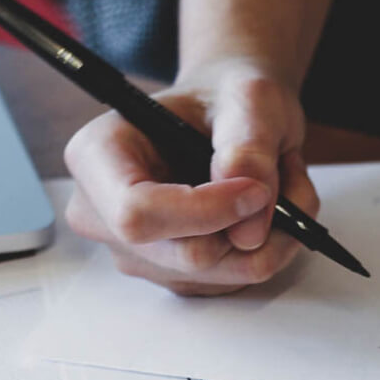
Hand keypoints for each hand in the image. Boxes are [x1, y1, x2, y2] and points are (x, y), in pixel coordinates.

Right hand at [62, 61, 318, 294]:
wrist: (228, 115)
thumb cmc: (226, 97)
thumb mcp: (250, 98)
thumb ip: (250, 149)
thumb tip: (249, 226)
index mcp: (97, 156)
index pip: (136, 213)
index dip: (205, 212)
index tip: (258, 190)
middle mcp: (103, 214)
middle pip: (184, 255)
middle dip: (250, 224)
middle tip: (282, 175)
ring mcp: (137, 253)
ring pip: (217, 275)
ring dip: (269, 235)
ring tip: (275, 180)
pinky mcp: (173, 275)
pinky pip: (232, 282)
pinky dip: (266, 249)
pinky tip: (262, 209)